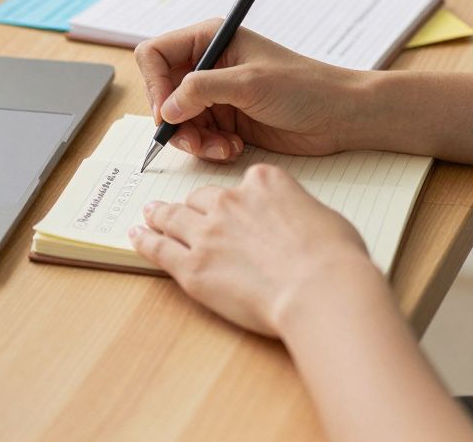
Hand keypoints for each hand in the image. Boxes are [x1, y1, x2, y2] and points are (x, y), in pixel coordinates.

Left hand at [129, 163, 375, 335]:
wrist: (320, 289)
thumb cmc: (334, 259)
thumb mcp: (325, 218)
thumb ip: (300, 214)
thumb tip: (299, 225)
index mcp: (265, 183)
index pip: (243, 183)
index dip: (240, 198)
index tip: (238, 206)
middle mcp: (231, 201)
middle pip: (203, 198)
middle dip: (193, 205)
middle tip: (182, 207)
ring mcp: (207, 233)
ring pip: (174, 217)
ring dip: (160, 214)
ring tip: (150, 213)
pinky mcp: (192, 267)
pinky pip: (160, 248)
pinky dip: (145, 240)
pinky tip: (137, 235)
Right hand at [134, 18, 364, 161]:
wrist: (339, 116)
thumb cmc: (304, 87)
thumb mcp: (249, 83)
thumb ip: (201, 89)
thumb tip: (166, 109)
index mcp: (211, 39)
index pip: (156, 55)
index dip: (155, 85)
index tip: (166, 113)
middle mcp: (209, 65)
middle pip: (162, 94)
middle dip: (175, 121)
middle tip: (193, 141)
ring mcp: (216, 95)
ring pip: (178, 121)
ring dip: (194, 140)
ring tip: (223, 147)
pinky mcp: (226, 120)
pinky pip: (198, 137)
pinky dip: (209, 148)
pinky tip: (234, 148)